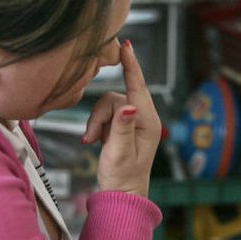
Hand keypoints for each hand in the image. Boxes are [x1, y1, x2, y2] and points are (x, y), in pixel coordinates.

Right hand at [82, 40, 160, 196]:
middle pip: (116, 97)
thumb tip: (127, 105)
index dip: (130, 66)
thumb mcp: (119, 153)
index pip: (138, 88)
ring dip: (96, 122)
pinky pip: (105, 114)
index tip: (125, 46)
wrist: (121, 193)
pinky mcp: (123, 125)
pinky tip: (96, 140)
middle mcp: (143, 119)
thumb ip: (121, 127)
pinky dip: (97, 125)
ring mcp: (133, 121)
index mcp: (148, 123)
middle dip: (101, 114)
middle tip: (93, 136)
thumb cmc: (123, 178)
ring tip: (94, 141)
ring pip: (107, 105)